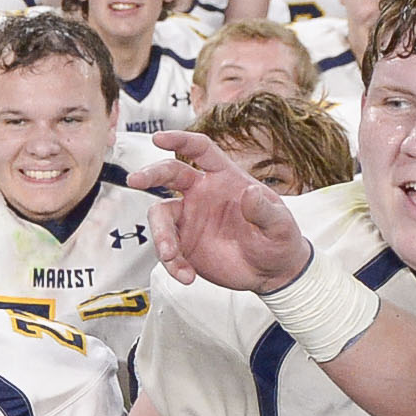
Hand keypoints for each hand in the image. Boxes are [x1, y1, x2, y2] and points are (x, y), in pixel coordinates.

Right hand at [142, 130, 315, 292]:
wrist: (272, 272)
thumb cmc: (278, 239)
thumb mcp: (280, 225)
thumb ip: (265, 210)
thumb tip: (250, 192)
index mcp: (224, 178)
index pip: (200, 150)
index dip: (180, 140)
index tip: (158, 138)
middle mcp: (201, 194)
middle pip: (169, 175)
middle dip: (150, 175)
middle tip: (135, 180)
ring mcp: (190, 220)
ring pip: (161, 216)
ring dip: (161, 236)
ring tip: (171, 256)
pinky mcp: (184, 245)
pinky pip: (168, 251)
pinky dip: (173, 265)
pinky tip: (187, 276)